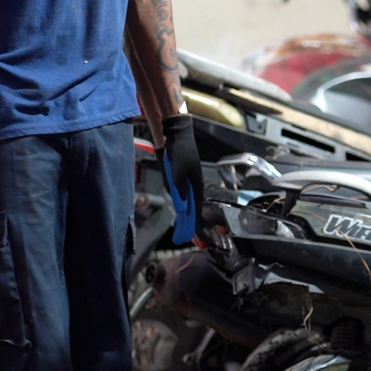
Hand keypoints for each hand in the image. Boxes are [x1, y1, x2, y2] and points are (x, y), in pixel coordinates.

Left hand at [157, 115, 202, 243]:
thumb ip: (178, 190)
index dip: (192, 223)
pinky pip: (180, 195)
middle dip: (187, 223)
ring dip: (183, 216)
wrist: (175, 132)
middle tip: (182, 237)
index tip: (189, 235)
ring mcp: (185, 181)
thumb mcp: (176, 171)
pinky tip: (178, 211)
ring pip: (185, 202)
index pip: (195, 208)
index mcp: (196, 184)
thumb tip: (181, 209)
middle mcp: (192, 185)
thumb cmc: (178, 150)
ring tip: (180, 229)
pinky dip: (179, 205)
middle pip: (191, 207)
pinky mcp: (178, 176)